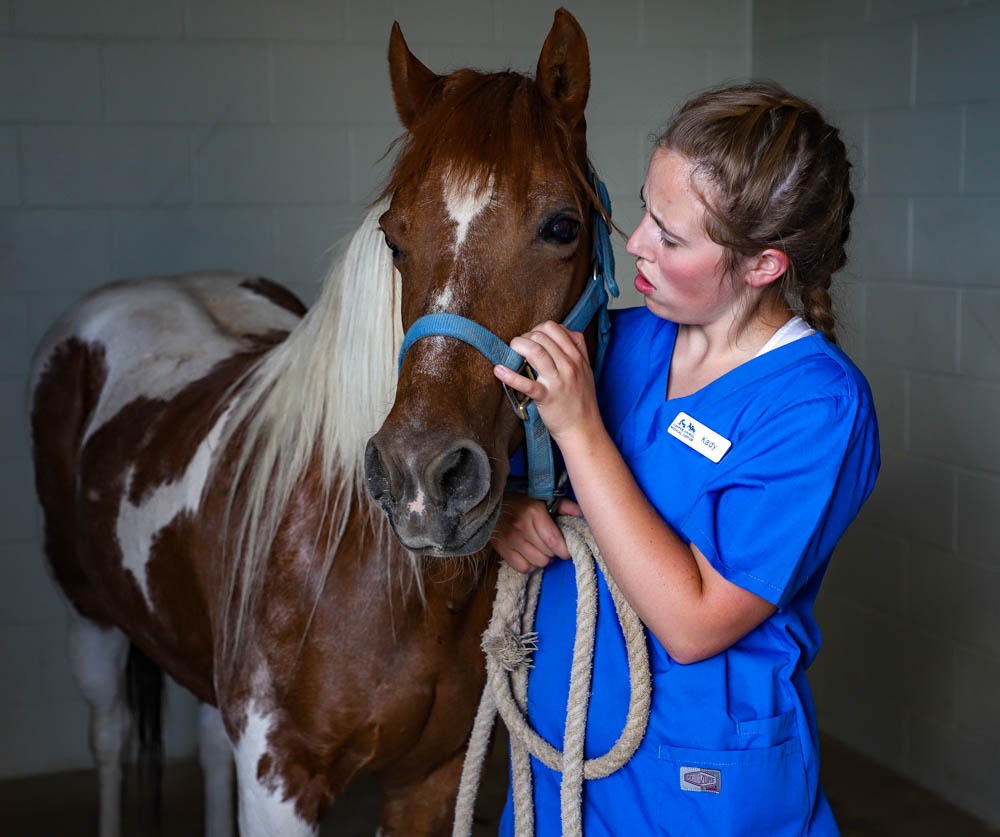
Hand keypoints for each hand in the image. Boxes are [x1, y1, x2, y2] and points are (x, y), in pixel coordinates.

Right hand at [490, 493, 581, 572]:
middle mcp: (522, 527)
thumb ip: (564, 506)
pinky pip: (523, 567)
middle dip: (554, 553)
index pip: (554, 541)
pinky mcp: (502, 549)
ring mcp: (510, 540)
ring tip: (541, 550)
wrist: (489, 502)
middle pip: (548, 554)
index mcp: (534, 512)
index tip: (566, 548)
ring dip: (543, 559)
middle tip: (552, 546)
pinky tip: (529, 555)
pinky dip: (529, 565)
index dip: (565, 550)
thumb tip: (583, 514)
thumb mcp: (542, 498)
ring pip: (537, 562)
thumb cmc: (520, 500)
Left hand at [493, 321, 598, 440]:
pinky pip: (526, 383)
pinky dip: (509, 376)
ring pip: (535, 351)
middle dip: (525, 337)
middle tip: (518, 347)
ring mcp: (558, 381)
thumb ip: (577, 351)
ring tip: (510, 351)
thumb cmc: (582, 401)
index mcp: (577, 357)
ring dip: (518, 346)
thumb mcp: (586, 371)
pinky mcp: (546, 397)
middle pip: (542, 337)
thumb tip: (562, 333)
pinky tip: (498, 370)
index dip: (537, 329)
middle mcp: (569, 365)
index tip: (531, 338)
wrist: (583, 429)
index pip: (555, 328)